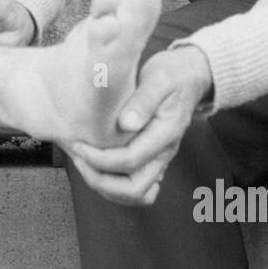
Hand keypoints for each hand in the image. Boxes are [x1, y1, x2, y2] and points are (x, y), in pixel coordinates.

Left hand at [67, 44, 212, 206]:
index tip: (78, 144)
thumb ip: (143, 101)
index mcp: (166, 134)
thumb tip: (125, 124)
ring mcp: (159, 159)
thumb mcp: (158, 78)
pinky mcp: (152, 159)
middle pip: (135, 189)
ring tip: (83, 163)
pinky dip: (114, 184)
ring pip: (135, 194)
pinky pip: (134, 185)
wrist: (189, 76)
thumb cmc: (171, 74)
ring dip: (106, 186)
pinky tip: (96, 166)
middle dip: (101, 181)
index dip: (99, 159)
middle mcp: (164, 152)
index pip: (130, 160)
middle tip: (79, 159)